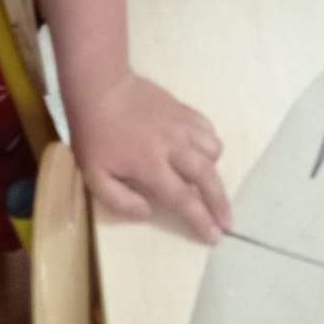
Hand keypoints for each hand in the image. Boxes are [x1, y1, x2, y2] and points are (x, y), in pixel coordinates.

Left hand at [69, 70, 229, 243]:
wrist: (100, 88)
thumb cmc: (95, 136)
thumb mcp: (95, 176)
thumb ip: (121, 201)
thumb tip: (149, 212)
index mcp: (151, 166)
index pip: (184, 199)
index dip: (201, 219)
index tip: (215, 235)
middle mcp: (173, 146)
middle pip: (208, 177)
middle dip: (221, 202)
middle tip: (228, 221)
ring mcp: (181, 125)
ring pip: (213, 150)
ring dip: (213, 169)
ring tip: (206, 180)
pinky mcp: (183, 109)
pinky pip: (208, 128)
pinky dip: (209, 143)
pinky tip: (200, 150)